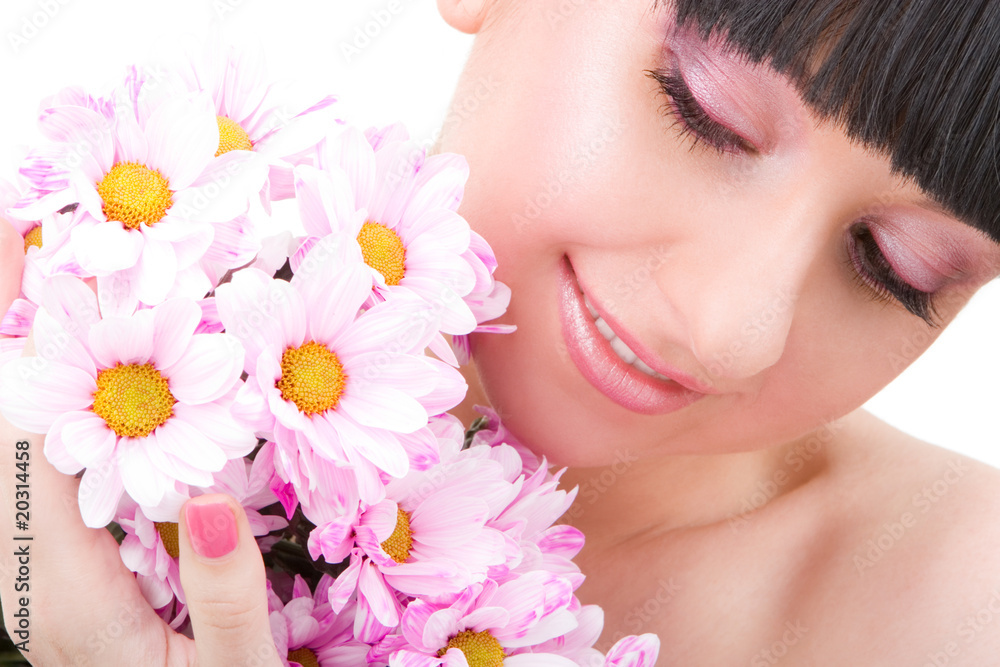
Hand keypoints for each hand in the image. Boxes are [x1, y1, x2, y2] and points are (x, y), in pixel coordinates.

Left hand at [0, 218, 280, 666]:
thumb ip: (225, 596)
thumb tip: (214, 499)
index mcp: (68, 595)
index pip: (42, 446)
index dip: (46, 349)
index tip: (55, 259)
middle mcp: (30, 572)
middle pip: (4, 430)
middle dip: (9, 327)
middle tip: (21, 231)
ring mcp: (35, 567)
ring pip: (11, 445)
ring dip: (21, 357)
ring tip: (31, 268)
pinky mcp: (55, 565)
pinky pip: (33, 467)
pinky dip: (43, 399)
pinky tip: (72, 362)